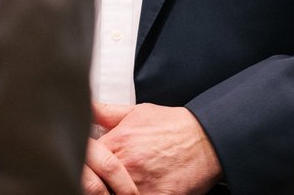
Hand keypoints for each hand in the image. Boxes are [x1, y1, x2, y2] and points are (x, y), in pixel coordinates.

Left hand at [93, 101, 221, 194]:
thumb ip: (107, 113)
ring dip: (113, 192)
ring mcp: (141, 185)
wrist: (208, 139)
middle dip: (96, 186)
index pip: (84, 162)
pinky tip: (140, 191)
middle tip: (105, 184)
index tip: (91, 171)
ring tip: (122, 188)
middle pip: (94, 185)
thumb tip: (87, 107)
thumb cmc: (175, 128)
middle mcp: (126, 165)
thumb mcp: (138, 112)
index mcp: (117, 142)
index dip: (85, 169)